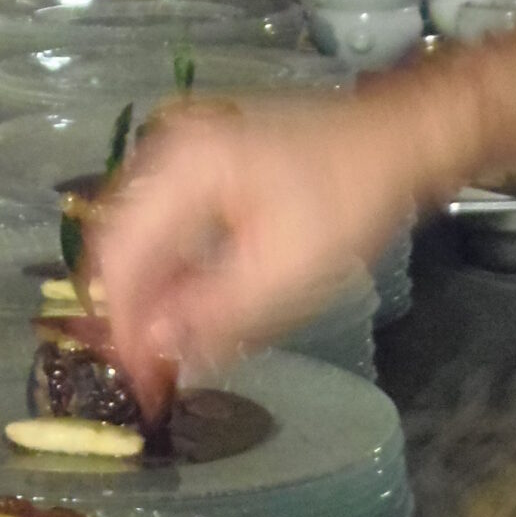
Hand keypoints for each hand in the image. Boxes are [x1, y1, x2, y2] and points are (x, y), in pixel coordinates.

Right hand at [87, 92, 420, 407]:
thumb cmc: (351, 198)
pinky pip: (171, 226)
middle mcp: (168, 153)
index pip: (117, 257)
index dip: (121, 326)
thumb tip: (155, 349)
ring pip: (144, 239)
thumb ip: (214, 315)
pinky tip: (193, 311)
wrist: (398, 138)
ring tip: (171, 351)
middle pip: (123, 246)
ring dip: (154, 297)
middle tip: (152, 372)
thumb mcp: (286, 271)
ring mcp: (186, 155)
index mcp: (180, 169)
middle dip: (134, 315)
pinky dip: (176, 272)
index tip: (138, 378)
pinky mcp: (207, 167)